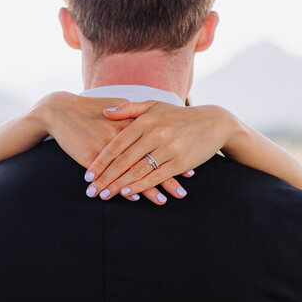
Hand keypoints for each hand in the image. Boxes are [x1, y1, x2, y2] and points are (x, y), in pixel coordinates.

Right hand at [33, 92, 170, 202]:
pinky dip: (122, 185)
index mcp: (131, 124)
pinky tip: (134, 197)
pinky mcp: (90, 156)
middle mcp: (122, 136)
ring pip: (131, 170)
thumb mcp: (115, 106)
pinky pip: (110, 174)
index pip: (158, 145)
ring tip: (163, 201)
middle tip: (182, 192)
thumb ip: (134, 114)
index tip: (189, 171)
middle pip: (149, 160)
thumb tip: (150, 119)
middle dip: (167, 178)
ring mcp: (106, 147)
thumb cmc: (89, 108)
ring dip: (147, 188)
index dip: (173, 158)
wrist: (60, 110)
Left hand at [84, 101, 234, 202]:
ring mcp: (167, 149)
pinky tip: (128, 194)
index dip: (100, 162)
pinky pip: (156, 176)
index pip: (116, 145)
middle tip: (91, 191)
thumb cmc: (179, 115)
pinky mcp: (180, 162)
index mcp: (144, 121)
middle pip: (123, 160)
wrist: (213, 122)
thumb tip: (103, 113)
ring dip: (119, 185)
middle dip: (105, 178)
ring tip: (104, 195)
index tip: (88, 176)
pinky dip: (140, 186)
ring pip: (137, 170)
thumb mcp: (153, 106)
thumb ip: (127, 109)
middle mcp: (154, 134)